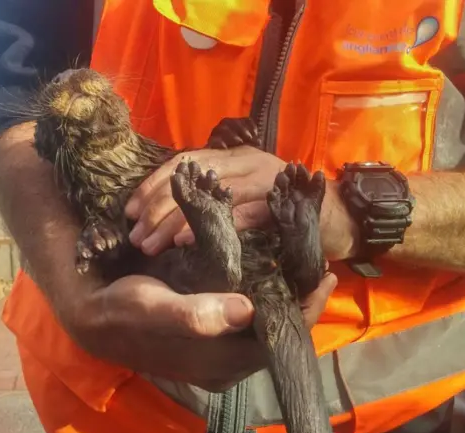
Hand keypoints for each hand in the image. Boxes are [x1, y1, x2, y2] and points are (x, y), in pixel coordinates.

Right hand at [65, 271, 337, 391]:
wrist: (96, 318)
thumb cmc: (123, 310)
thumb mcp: (152, 306)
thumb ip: (196, 314)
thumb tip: (247, 310)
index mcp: (217, 363)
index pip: (277, 341)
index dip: (304, 310)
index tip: (323, 275)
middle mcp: (224, 366)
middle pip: (276, 337)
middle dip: (299, 303)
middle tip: (314, 266)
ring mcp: (219, 357)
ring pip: (265, 331)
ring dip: (284, 301)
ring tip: (299, 268)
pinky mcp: (212, 345)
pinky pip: (251, 327)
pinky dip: (265, 302)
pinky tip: (269, 277)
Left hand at [125, 145, 285, 255]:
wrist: (334, 212)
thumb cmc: (283, 204)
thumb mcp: (245, 189)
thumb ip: (217, 191)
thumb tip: (172, 209)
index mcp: (233, 156)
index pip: (183, 163)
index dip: (152, 185)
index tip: (130, 211)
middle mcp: (245, 162)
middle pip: (191, 178)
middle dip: (157, 208)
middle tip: (138, 237)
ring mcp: (262, 180)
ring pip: (209, 196)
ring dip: (177, 222)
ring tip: (154, 245)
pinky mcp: (277, 203)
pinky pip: (239, 214)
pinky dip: (212, 227)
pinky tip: (188, 242)